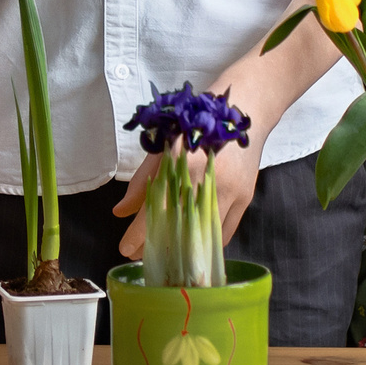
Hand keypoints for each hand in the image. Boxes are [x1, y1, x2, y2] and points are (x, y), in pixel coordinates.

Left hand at [111, 132, 266, 254]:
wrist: (242, 109)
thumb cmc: (194, 125)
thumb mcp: (162, 146)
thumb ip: (142, 182)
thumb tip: (120, 213)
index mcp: (179, 164)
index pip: (155, 209)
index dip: (138, 234)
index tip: (125, 249)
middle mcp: (205, 180)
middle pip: (178, 229)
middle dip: (157, 246)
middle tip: (141, 255)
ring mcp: (229, 192)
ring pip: (203, 236)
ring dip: (183, 250)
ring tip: (165, 252)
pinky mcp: (245, 199)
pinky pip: (223, 233)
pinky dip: (206, 242)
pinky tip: (193, 243)